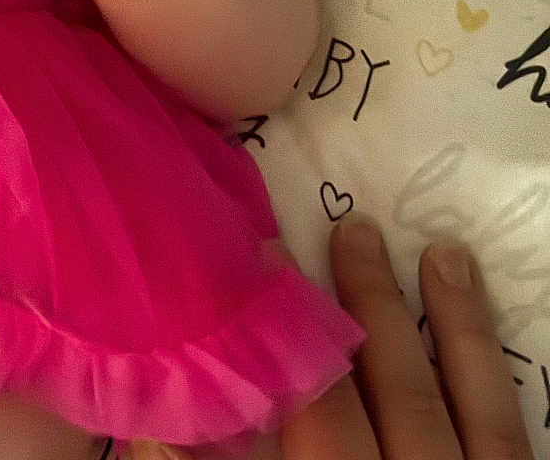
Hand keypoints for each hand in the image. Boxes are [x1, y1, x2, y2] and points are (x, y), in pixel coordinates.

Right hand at [131, 220, 532, 459]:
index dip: (284, 333)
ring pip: (467, 407)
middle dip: (363, 308)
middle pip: (386, 392)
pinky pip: (512, 439)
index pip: (310, 409)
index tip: (262, 261)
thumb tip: (155, 430)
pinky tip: (484, 338)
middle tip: (345, 228)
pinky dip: (495, 379)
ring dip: (450, 326)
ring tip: (438, 252)